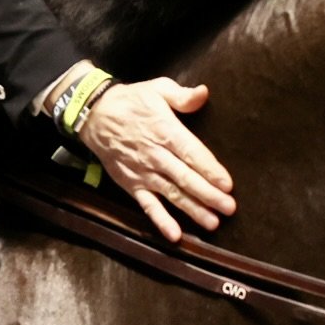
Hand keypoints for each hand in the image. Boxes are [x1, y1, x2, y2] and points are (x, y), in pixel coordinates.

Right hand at [78, 77, 234, 242]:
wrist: (95, 116)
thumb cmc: (132, 101)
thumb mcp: (157, 89)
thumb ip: (182, 96)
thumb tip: (204, 92)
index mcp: (164, 130)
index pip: (191, 153)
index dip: (210, 169)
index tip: (228, 184)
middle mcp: (155, 155)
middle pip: (185, 177)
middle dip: (209, 194)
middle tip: (229, 208)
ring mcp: (143, 172)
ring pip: (171, 194)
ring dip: (192, 210)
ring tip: (212, 223)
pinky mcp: (131, 184)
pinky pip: (147, 205)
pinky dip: (160, 220)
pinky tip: (174, 235)